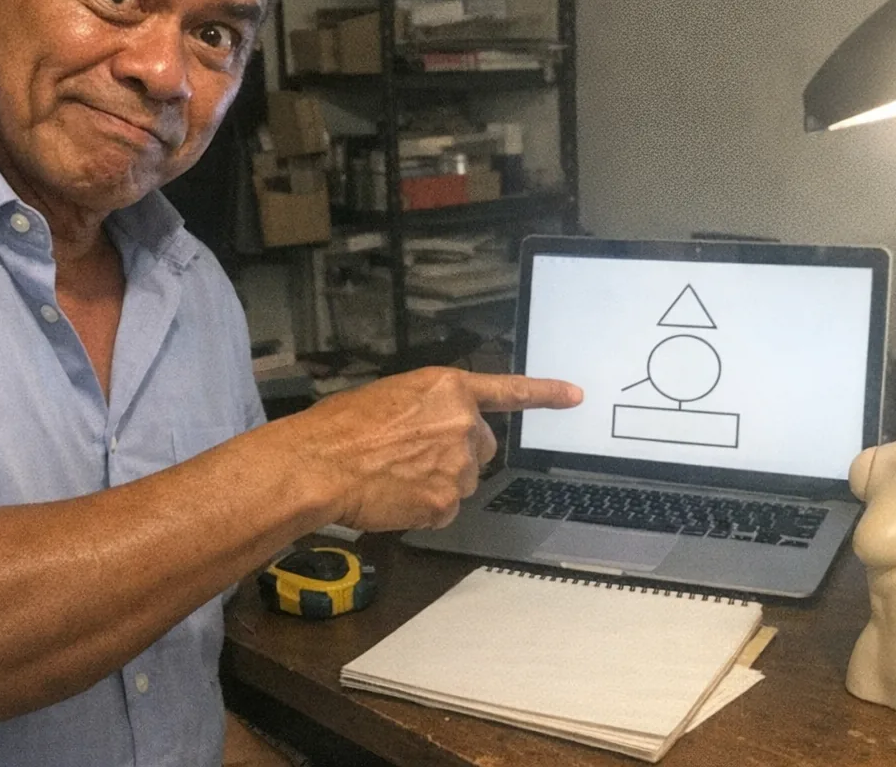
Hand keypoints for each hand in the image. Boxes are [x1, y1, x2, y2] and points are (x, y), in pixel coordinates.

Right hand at [283, 367, 582, 531]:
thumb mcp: (390, 396)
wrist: (320, 463)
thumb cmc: (341, 427)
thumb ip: (428, 410)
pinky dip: (425, 508)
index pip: (507, 390)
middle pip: (481, 446)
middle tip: (413, 457)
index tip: (575, 396)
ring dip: (439, 482)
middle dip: (457, 454)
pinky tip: (395, 497)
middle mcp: (462, 422)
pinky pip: (447, 509)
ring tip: (394, 476)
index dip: (544, 394)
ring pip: (464, 480)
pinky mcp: (447, 500)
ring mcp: (458, 464)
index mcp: (447, 388)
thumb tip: (434, 432)